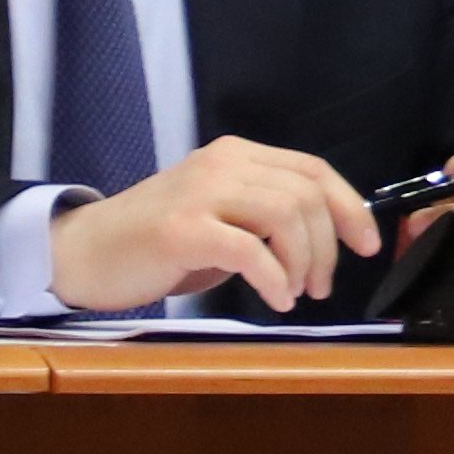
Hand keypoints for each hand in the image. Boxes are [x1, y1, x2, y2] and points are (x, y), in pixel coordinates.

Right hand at [51, 139, 382, 314]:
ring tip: (295, 293)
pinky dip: (274, 279)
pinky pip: (250, 250)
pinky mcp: (182, 229)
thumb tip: (325, 237)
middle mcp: (222, 164)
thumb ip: (265, 214)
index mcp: (236, 155)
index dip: (350, 207)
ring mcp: (201, 193)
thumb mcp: (220, 215)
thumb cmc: (156, 243)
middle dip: (328, 246)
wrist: (85, 252)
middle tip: (320, 285)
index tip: (367, 245)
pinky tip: (276, 299)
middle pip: (306, 195)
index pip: (313, 170)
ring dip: (304, 262)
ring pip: (286, 216)